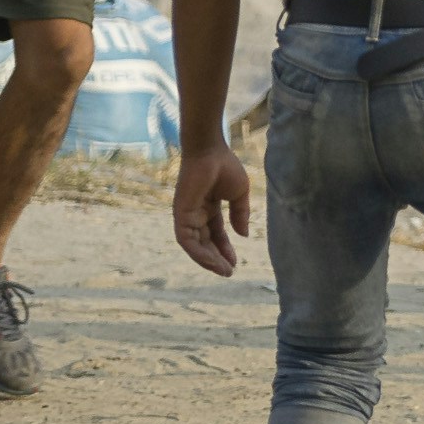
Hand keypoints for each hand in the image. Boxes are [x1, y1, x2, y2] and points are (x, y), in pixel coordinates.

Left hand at [174, 143, 253, 274]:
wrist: (210, 151)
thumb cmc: (225, 166)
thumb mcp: (239, 193)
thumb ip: (240, 214)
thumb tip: (243, 235)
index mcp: (208, 208)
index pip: (216, 234)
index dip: (225, 248)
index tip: (236, 262)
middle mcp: (195, 215)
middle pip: (205, 243)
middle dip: (216, 258)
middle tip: (229, 271)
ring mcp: (186, 216)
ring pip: (195, 246)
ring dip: (208, 260)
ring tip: (223, 270)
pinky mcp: (180, 215)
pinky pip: (188, 240)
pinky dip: (199, 252)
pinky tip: (212, 260)